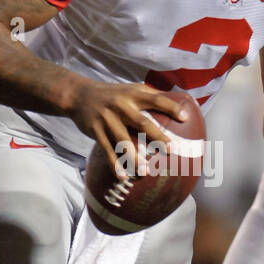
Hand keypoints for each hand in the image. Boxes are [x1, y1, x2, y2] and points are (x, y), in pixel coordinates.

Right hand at [70, 80, 184, 177]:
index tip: (185, 118)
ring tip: (145, 171)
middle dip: (156, 136)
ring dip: (134, 157)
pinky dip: (114, 163)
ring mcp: (107, 119)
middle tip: (170, 150)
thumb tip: (179, 100)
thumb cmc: (112, 94)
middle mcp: (121, 106)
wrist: (79, 95)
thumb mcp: (130, 88)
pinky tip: (123, 175)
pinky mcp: (96, 130)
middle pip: (141, 123)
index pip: (155, 99)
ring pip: (123, 140)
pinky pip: (106, 149)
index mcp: (133, 94)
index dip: (170, 107)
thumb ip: (150, 94)